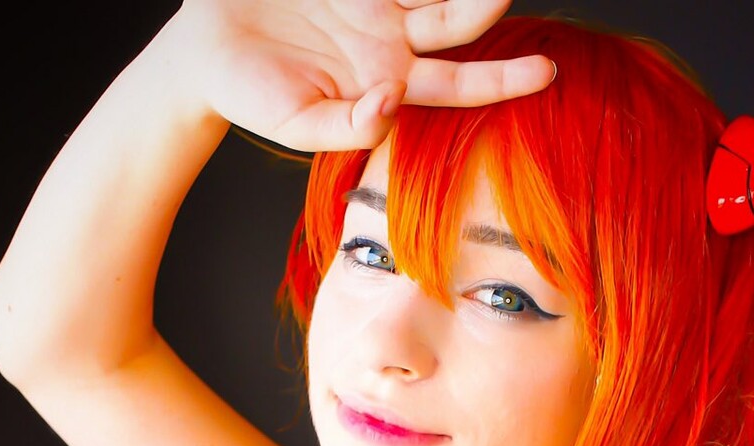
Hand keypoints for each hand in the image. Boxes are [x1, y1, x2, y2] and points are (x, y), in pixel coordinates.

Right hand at [176, 0, 555, 151]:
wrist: (205, 50)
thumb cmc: (252, 96)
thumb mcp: (298, 124)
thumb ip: (347, 125)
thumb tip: (391, 105)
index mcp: (389, 84)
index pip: (458, 85)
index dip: (502, 81)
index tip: (547, 73)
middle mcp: (393, 38)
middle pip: (459, 22)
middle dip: (489, 6)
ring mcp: (376, 0)